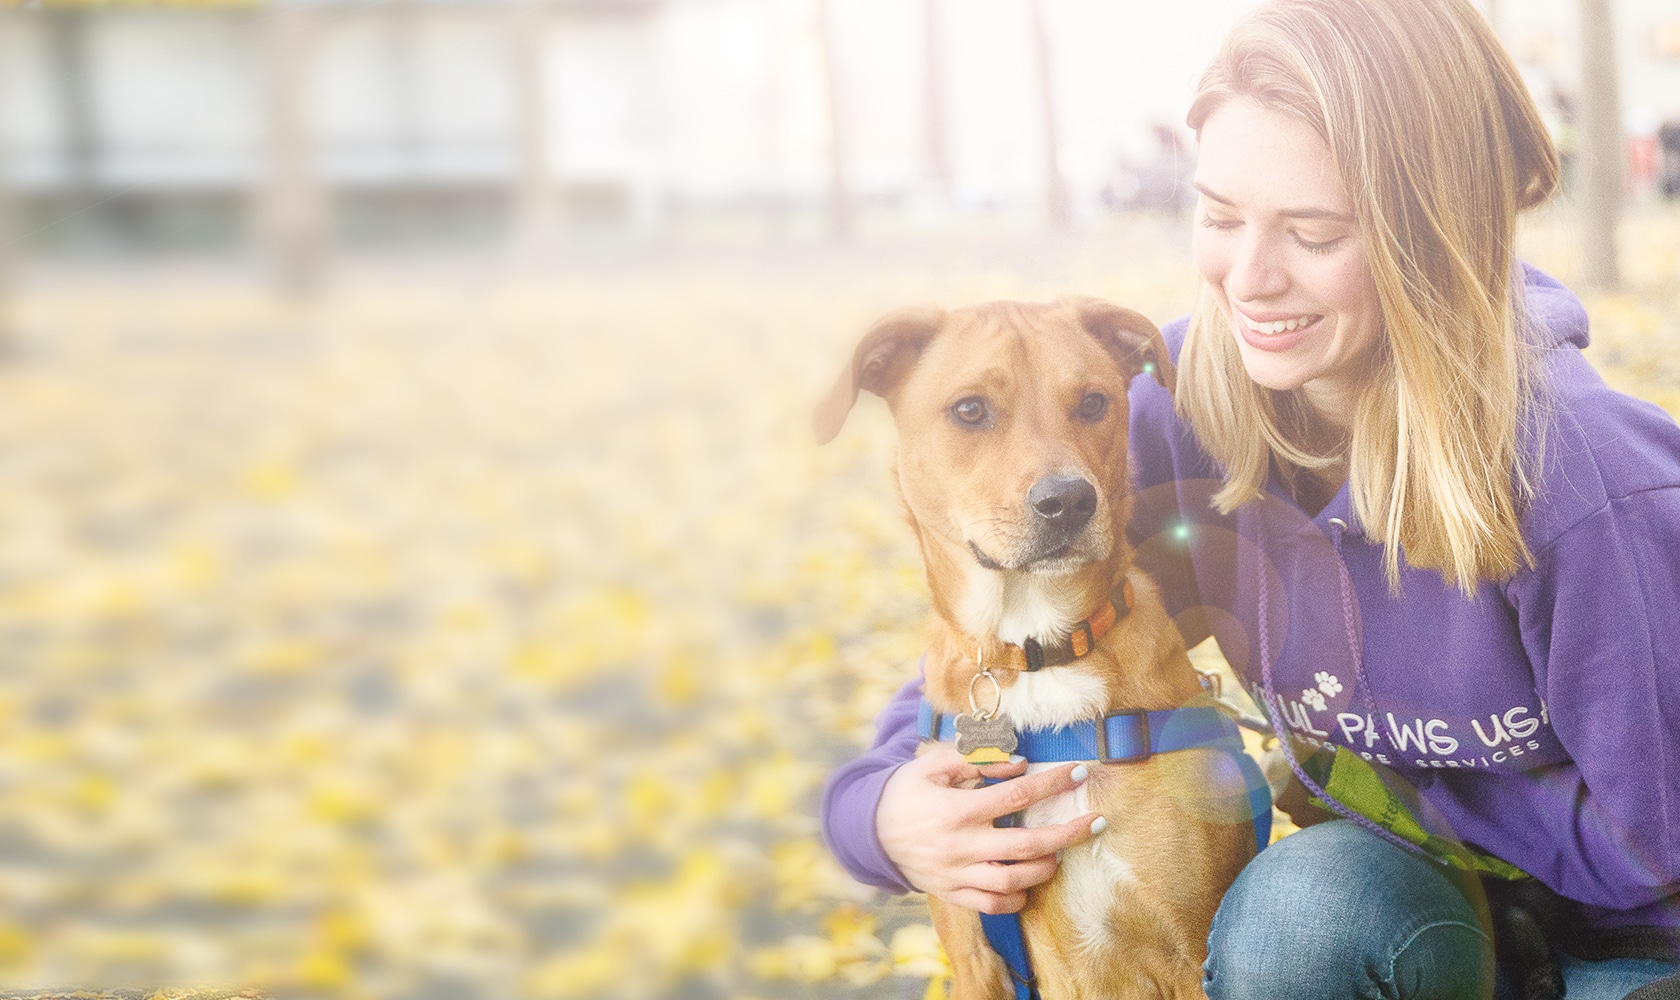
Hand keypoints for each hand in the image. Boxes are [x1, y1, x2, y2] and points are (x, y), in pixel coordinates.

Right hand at [876, 747, 1104, 913]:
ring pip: (1014, 882)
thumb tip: (1019, 764)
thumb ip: (975, 760)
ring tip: (1059, 853)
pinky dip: (1016, 899)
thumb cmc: (905, 791)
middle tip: (1095, 822)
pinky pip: (992, 906)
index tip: (1077, 773)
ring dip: (1045, 868)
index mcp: (957, 809)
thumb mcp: (933, 764)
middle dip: (1068, 834)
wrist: (868, 831)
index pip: (1015, 796)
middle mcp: (961, 845)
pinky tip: (1028, 884)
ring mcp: (958, 874)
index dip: (1050, 783)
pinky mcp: (953, 893)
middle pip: (1027, 845)